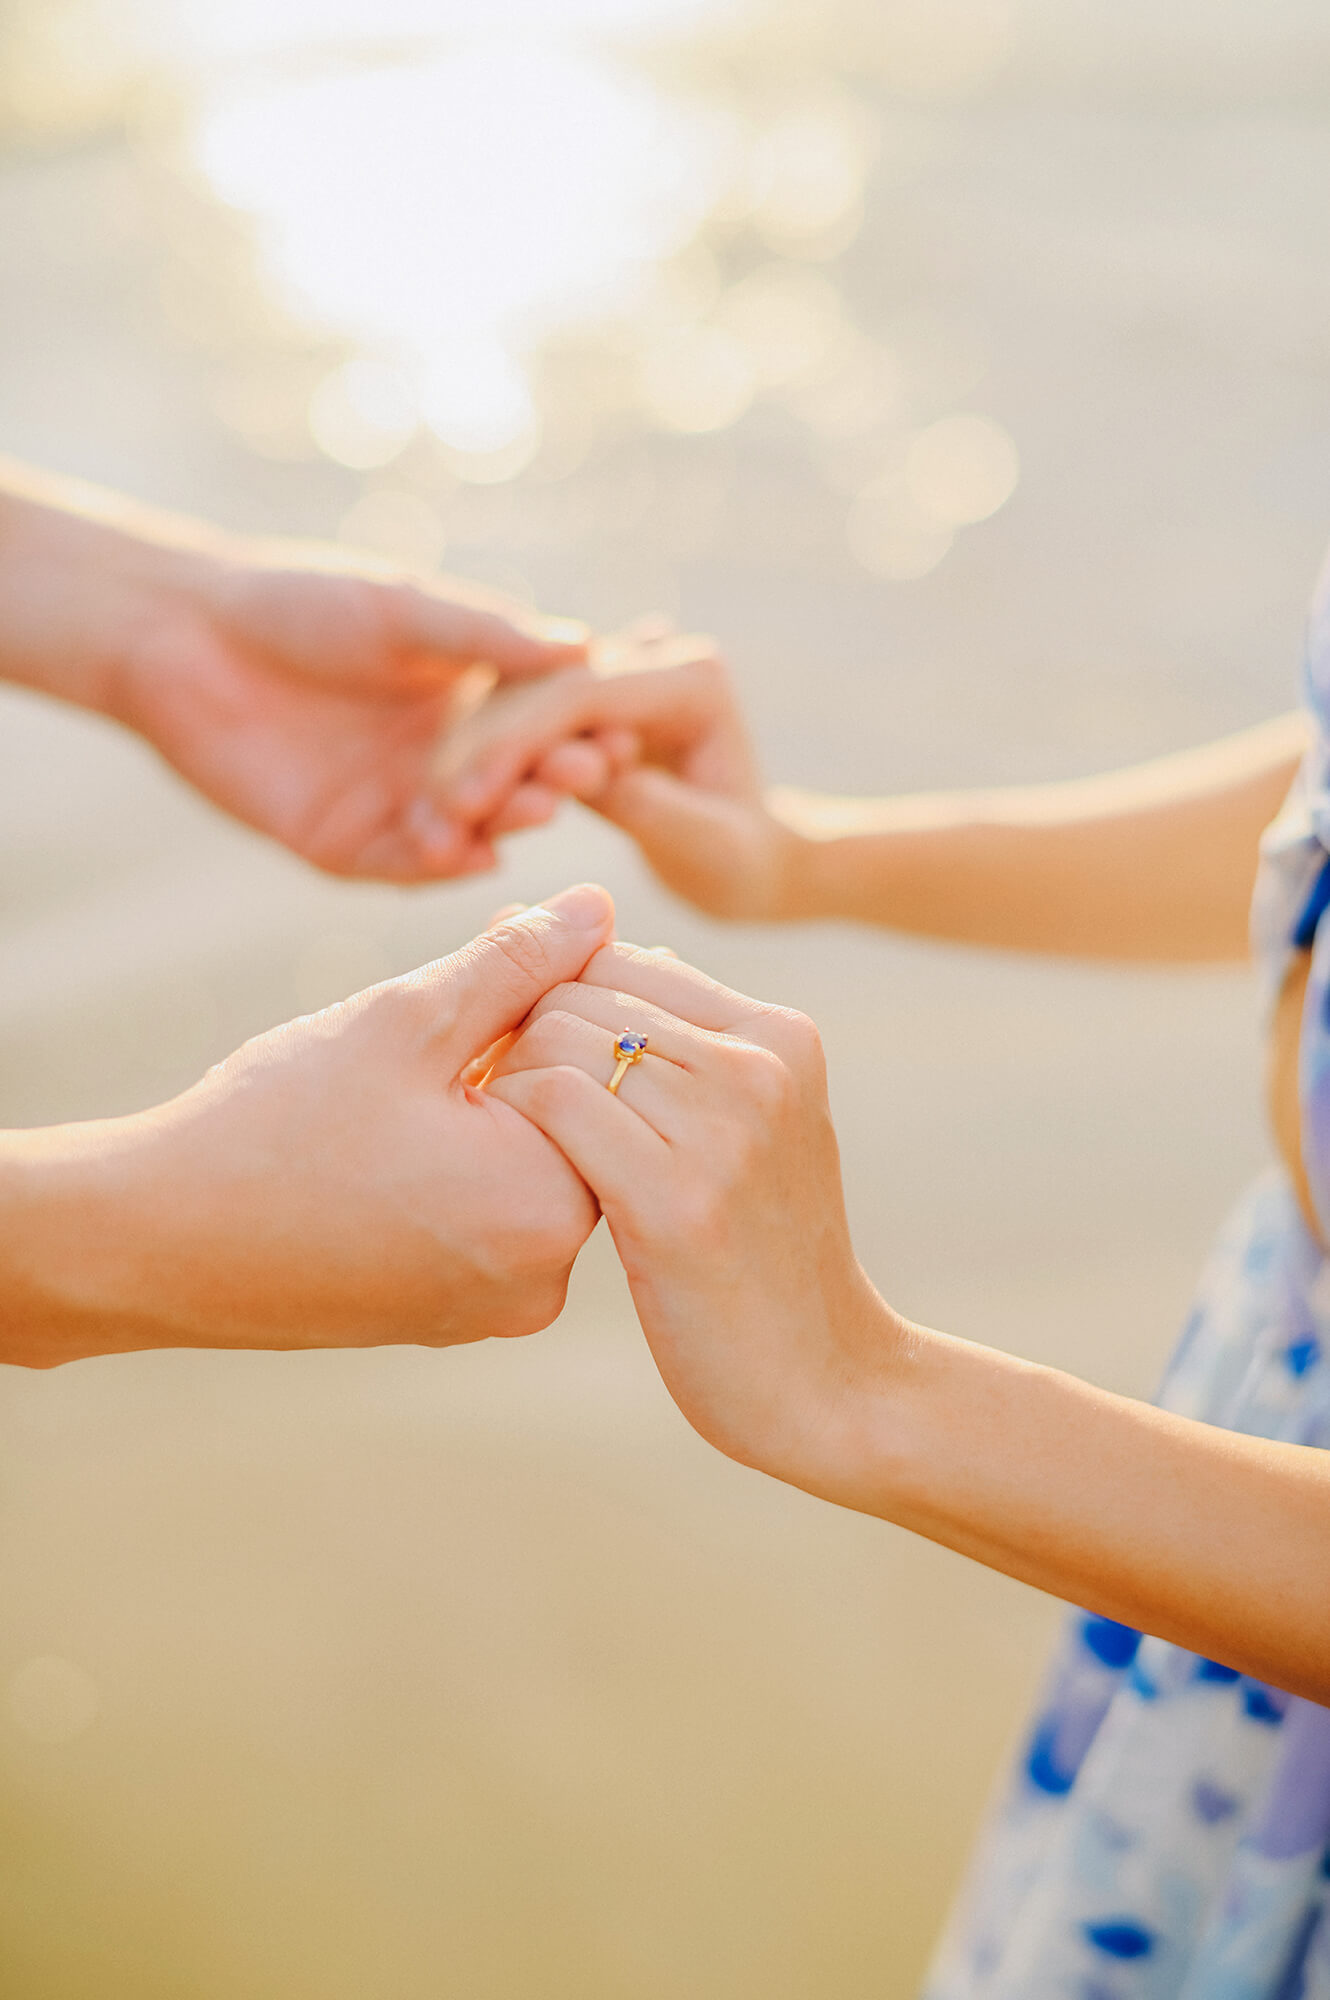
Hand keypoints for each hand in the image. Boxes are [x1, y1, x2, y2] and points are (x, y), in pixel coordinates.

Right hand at [13, 885, 616, 1363]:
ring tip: (406, 1060)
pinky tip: (385, 1123)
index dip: (556, 1001)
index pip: (607, 1079)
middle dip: (522, 1047)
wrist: (152, 1242)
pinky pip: (480, 1215)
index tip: (498, 962)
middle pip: (570, 1127)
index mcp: (550, 1212)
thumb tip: (603, 906)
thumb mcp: (409, 1020)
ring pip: (522, 1167)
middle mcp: (540, 1282)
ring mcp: (490, 1309)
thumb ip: (519, 963)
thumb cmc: (275, 1127)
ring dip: (485, 1101)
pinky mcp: (444, 1316)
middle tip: (447, 999)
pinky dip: (453, 1159)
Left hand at [116, 543, 600, 879]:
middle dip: (549, 781)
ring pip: (468, 831)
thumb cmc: (296, 602)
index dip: (579, 731)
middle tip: (576, 777)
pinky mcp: (347, 847)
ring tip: (526, 809)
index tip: (612, 732)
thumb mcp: (400, 608)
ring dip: (501, 824)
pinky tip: (466, 853)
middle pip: (514, 782)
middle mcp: (446, 759)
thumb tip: (585, 643)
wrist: (181, 638)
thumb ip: (484, 633)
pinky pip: (404, 867)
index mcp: (471, 698)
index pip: (543, 725)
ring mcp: (399, 807)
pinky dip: (438, 864)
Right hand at [436, 624, 806, 918]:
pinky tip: (440, 807)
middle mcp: (651, 658)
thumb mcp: (709, 847)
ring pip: (519, 700)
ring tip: (430, 817)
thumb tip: (595, 778)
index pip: (586, 695)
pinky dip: (481, 763)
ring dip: (470, 755)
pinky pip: (519, 723)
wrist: (752, 864)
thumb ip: (657, 808)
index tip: (467, 798)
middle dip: (482, 747)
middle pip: (542, 688)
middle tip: (433, 809)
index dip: (519, 742)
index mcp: (691, 677)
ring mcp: (615, 675)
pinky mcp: (586, 704)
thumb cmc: (742, 865)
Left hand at [483, 942, 894, 1494]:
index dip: (547, 998)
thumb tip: (599, 948)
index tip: (512, 1055)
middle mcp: (758, 1065)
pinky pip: (555, 1104)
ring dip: (509, 1083)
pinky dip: (514, 1123)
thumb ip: (694, 1045)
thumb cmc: (764, 1257)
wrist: (827, 1383)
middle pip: (582, 992)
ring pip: (559, 1038)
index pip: (621, 959)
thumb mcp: (757, 1128)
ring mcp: (724, 1129)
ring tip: (501, 1141)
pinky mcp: (677, 1200)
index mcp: (780, 1035)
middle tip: (489, 1103)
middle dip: (519, 1037)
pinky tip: (510, 1169)